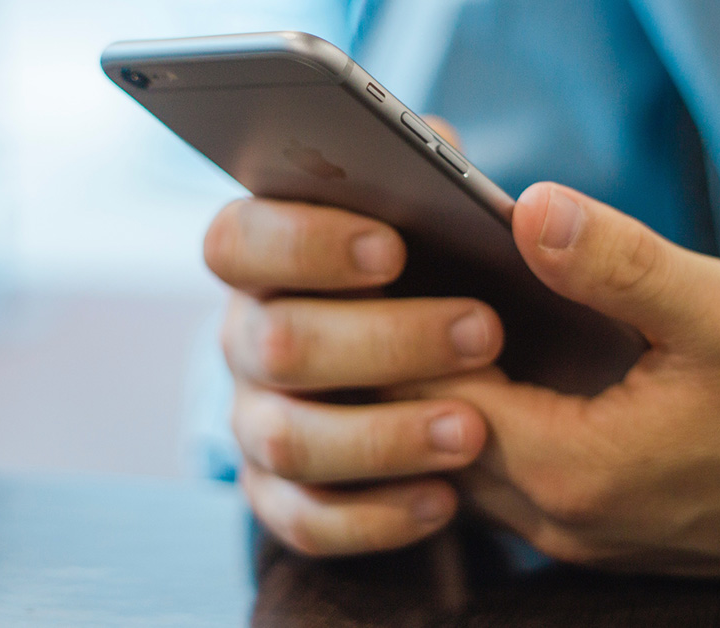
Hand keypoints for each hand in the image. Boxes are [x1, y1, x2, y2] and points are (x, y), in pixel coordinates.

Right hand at [205, 193, 500, 554]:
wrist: (444, 369)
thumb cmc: (434, 271)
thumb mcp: (433, 212)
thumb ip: (430, 170)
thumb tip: (446, 156)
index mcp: (265, 258)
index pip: (237, 242)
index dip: (303, 245)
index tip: (392, 250)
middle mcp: (246, 339)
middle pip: (274, 343)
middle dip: (383, 341)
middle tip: (482, 332)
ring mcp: (256, 421)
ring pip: (288, 440)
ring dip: (383, 436)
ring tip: (473, 430)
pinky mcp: (280, 495)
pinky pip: (307, 521)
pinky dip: (375, 516)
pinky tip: (444, 499)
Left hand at [398, 183, 719, 579]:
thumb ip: (617, 262)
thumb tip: (529, 207)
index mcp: (571, 468)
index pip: (433, 395)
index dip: (406, 327)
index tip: (395, 265)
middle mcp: (556, 519)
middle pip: (434, 435)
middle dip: (410, 362)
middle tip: (403, 284)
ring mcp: (574, 537)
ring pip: (464, 465)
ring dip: (445, 398)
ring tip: (442, 321)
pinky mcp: (596, 535)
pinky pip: (506, 482)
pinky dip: (487, 427)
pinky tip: (503, 373)